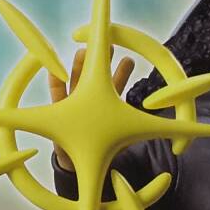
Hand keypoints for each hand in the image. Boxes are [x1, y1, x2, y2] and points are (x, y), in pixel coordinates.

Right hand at [46, 48, 134, 170]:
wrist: (78, 164)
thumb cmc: (100, 149)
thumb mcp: (119, 138)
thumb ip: (131, 130)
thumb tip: (156, 129)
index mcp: (107, 105)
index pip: (116, 86)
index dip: (122, 73)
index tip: (129, 60)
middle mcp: (90, 100)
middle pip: (96, 77)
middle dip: (101, 61)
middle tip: (107, 45)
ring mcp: (73, 104)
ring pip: (76, 82)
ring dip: (79, 66)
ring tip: (82, 52)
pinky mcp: (58, 112)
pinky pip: (56, 96)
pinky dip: (54, 83)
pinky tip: (53, 72)